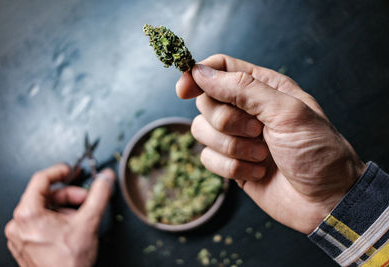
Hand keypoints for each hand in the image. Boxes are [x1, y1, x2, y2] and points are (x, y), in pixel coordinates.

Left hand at [4, 164, 114, 266]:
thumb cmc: (68, 263)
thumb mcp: (89, 222)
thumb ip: (99, 195)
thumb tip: (106, 178)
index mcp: (27, 215)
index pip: (40, 179)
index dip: (59, 171)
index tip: (70, 170)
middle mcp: (19, 225)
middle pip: (46, 196)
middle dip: (69, 196)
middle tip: (86, 199)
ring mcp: (21, 236)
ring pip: (45, 210)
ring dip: (66, 210)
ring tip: (81, 218)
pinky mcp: (26, 245)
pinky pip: (41, 223)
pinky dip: (57, 221)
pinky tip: (71, 229)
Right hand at [176, 54, 365, 233]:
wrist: (326, 200)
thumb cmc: (317, 151)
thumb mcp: (287, 112)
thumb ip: (243, 89)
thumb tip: (201, 72)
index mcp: (263, 87)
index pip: (219, 68)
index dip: (198, 75)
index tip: (183, 90)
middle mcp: (247, 109)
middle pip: (206, 101)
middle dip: (226, 120)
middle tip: (257, 132)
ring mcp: (237, 137)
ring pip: (201, 130)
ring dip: (230, 146)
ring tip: (262, 155)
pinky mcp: (231, 163)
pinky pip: (208, 158)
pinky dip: (231, 167)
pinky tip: (257, 172)